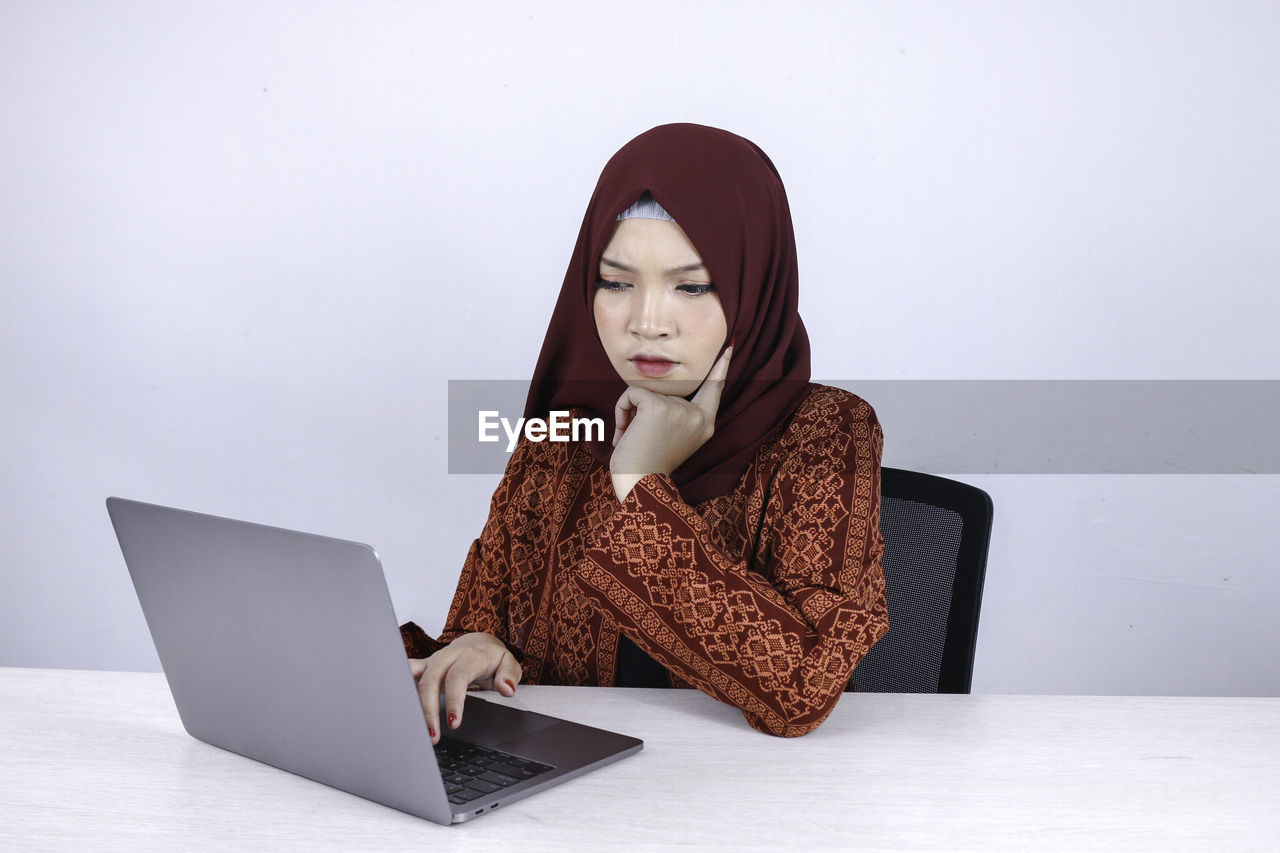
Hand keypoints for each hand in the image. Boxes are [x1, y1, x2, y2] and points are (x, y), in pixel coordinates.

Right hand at [408, 631, 521, 743]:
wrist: (478, 643)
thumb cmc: (492, 658)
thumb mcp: (508, 663)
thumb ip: (509, 675)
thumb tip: (506, 689)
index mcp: (470, 656)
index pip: (458, 677)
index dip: (454, 700)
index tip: (453, 723)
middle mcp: (448, 656)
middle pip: (431, 680)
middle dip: (429, 710)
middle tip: (432, 736)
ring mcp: (433, 660)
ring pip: (416, 679)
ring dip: (412, 704)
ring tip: (412, 728)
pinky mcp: (424, 666)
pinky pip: (407, 671)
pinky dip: (397, 683)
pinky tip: (390, 702)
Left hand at [609, 345, 731, 500]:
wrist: (639, 484)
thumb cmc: (649, 465)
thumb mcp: (674, 437)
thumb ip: (677, 413)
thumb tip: (658, 390)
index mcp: (705, 424)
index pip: (714, 388)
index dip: (721, 367)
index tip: (730, 346)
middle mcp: (697, 416)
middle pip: (666, 390)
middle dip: (645, 409)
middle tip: (637, 437)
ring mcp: (679, 410)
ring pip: (646, 391)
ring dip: (630, 413)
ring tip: (630, 438)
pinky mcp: (657, 407)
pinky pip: (632, 393)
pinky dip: (621, 410)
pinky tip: (623, 433)